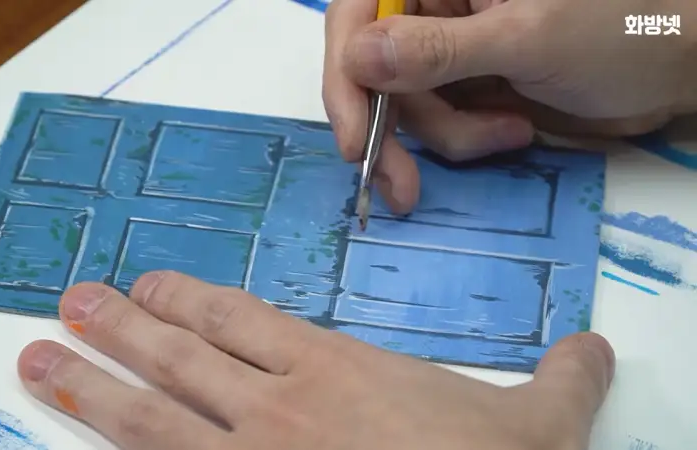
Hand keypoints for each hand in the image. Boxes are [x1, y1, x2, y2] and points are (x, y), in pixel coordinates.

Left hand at [18, 271, 614, 449]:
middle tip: (67, 304)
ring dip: (87, 387)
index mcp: (334, 374)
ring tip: (36, 361)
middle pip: (178, 359)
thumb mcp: (534, 431)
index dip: (185, 299)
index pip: (239, 320)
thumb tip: (595, 348)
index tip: (146, 284)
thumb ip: (557, 380)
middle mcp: (276, 415)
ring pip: (147, 420)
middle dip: (117, 329)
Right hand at [323, 0, 695, 212]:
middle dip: (390, 129)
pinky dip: (463, 140)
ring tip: (506, 133)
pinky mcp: (463, 84)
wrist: (672, 67)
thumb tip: (357, 58)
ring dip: (446, 135)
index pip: (358, 11)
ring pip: (404, 105)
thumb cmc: (618, 31)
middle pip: (371, 69)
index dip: (345, 74)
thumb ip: (439, 50)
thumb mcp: (527, 38)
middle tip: (400, 185)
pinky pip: (434, 122)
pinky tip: (510, 131)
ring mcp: (446, 48)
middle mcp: (432, 4)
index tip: (354, 138)